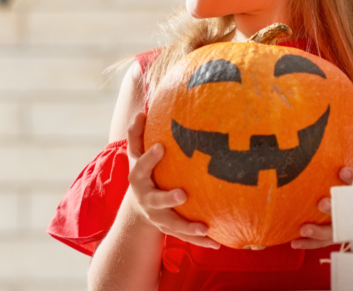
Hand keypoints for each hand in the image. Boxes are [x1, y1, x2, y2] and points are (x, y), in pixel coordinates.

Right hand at [126, 112, 219, 248]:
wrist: (136, 211)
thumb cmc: (143, 173)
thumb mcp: (135, 154)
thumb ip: (137, 134)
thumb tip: (142, 109)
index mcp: (138, 177)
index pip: (141, 164)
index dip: (150, 157)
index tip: (161, 146)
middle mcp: (146, 198)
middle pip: (156, 199)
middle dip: (168, 197)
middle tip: (182, 194)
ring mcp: (156, 216)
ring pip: (171, 223)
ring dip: (187, 226)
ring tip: (204, 227)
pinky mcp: (168, 229)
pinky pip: (184, 236)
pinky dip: (200, 240)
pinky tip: (217, 242)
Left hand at [291, 143, 352, 249]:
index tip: (342, 171)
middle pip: (351, 215)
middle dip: (336, 209)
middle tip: (321, 203)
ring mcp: (350, 227)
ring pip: (337, 232)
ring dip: (321, 232)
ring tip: (304, 229)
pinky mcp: (339, 235)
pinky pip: (325, 242)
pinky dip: (310, 243)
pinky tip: (296, 242)